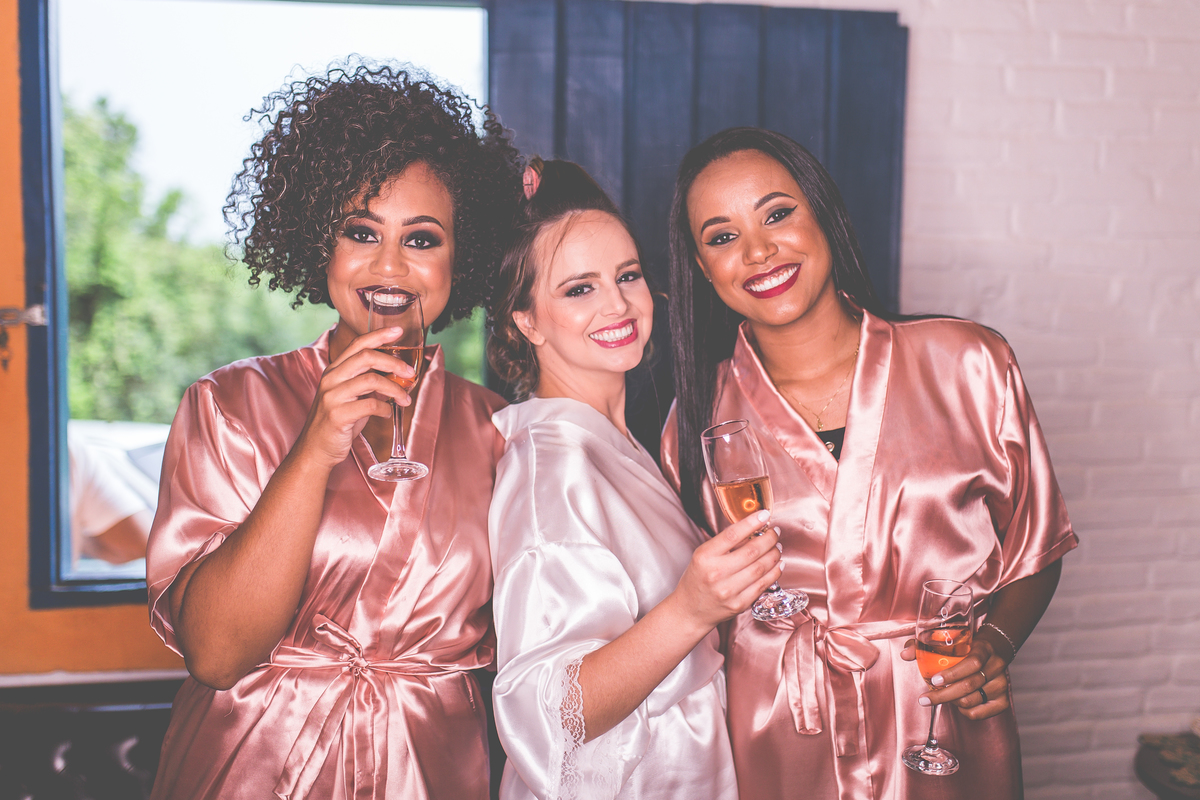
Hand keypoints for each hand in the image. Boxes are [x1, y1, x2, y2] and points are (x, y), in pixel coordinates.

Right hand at [293, 327, 416, 469]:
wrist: (316, 450)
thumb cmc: (338, 423)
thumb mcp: (352, 397)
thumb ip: (368, 383)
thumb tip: (396, 374)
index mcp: (334, 370)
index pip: (358, 344)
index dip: (379, 335)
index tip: (398, 331)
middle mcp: (331, 379)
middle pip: (366, 357)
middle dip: (393, 362)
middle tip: (410, 372)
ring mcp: (332, 396)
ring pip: (371, 380)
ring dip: (395, 389)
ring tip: (405, 399)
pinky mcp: (337, 415)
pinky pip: (370, 405)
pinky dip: (385, 408)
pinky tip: (388, 413)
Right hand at [673, 511, 782, 630]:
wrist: (690, 610)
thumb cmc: (698, 578)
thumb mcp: (703, 555)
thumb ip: (725, 543)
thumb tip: (753, 529)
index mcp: (705, 557)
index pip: (732, 535)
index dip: (751, 523)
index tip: (764, 515)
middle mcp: (716, 573)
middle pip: (752, 551)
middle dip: (769, 539)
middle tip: (774, 532)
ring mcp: (728, 590)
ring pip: (761, 567)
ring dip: (774, 554)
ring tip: (777, 547)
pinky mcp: (739, 604)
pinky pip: (763, 585)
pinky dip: (774, 572)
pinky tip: (778, 564)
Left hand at [900, 635, 1010, 719]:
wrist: (994, 650)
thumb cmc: (965, 647)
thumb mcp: (947, 641)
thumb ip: (923, 645)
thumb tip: (905, 655)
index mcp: (983, 649)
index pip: (972, 663)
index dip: (952, 674)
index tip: (933, 681)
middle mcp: (996, 667)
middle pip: (970, 685)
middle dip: (943, 695)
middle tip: (924, 699)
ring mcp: (1002, 684)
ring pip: (972, 700)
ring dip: (952, 701)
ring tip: (942, 696)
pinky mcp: (1003, 700)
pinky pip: (981, 713)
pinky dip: (965, 711)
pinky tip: (957, 704)